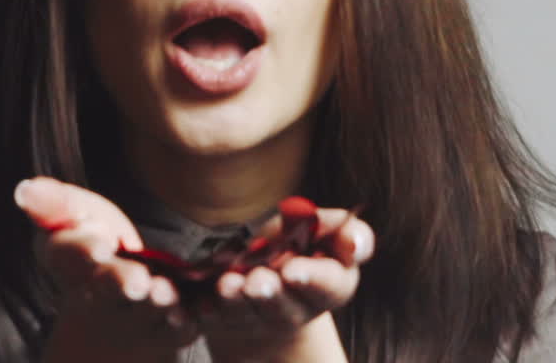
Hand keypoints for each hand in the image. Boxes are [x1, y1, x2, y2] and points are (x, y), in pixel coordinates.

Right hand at [14, 177, 198, 359]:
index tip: (100, 243)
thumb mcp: (78, 218)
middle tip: (136, 281)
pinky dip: (185, 320)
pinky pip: (176, 328)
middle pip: (104, 288)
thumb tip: (24, 189)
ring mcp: (131, 317)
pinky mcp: (167, 330)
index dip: (80, 249)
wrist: (118, 311)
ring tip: (164, 292)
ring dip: (154, 303)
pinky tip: (193, 312)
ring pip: (141, 312)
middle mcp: (97, 294)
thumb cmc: (97, 247)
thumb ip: (58, 205)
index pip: (64, 254)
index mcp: (70, 262)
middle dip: (117, 282)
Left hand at [198, 207, 374, 361]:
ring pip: (247, 314)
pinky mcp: (226, 323)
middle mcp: (297, 310)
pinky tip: (198, 299)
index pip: (328, 285)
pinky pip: (214, 318)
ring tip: (228, 284)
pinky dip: (205, 309)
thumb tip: (357, 240)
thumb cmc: (299, 246)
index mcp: (329, 286)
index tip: (293, 269)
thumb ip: (342, 231)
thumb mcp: (322, 232)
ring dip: (236, 300)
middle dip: (270, 294)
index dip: (312, 277)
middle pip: (285, 306)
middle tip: (258, 281)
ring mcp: (260, 321)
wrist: (264, 276)